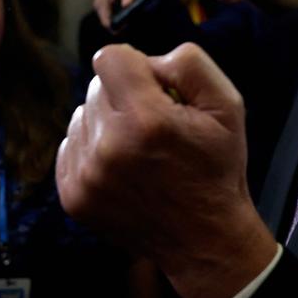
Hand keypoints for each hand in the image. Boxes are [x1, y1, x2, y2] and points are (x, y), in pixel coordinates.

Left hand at [57, 43, 276, 297]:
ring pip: (81, 115)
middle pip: (96, 86)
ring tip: (139, 149)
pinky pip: (70, 145)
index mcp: (147, 121)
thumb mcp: (227, 106)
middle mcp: (109, 148)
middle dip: (124, 95)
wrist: (204, 239)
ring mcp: (86, 176)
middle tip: (155, 126)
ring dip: (106, 123)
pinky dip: (93, 149)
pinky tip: (123, 167)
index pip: (109, 58)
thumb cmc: (216, 169)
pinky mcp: (73, 196)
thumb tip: (146, 60)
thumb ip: (187, 63)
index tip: (154, 89)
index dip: (136, 66)